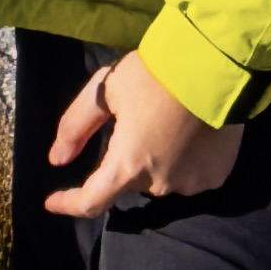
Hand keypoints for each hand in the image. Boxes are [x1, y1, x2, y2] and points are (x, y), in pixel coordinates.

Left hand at [42, 49, 243, 218]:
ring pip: (160, 179)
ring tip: (165, 126)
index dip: (69, 204)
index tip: (53, 202)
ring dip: (155, 162)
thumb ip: (76, 127)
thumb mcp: (105, 91)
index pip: (91, 202)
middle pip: (129, 182)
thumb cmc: (155, 74)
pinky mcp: (216, 176)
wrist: (217, 65)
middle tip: (134, 124)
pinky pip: (189, 176)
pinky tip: (188, 134)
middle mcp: (159, 184)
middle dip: (124, 161)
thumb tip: (56, 160)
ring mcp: (191, 184)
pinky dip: (182, 161)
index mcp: (127, 166)